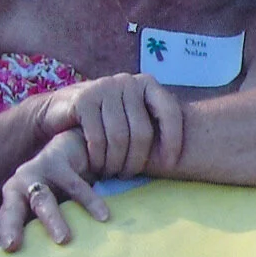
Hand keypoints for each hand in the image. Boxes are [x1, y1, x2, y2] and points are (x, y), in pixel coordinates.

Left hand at [0, 130, 109, 251]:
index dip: (2, 238)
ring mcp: (37, 171)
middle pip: (13, 209)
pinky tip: (103, 216)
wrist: (71, 146)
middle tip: (12, 246)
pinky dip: (90, 202)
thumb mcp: (43, 205)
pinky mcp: (58, 160)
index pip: (5, 223)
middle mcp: (19, 184)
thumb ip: (36, 226)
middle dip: (11, 227)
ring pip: (42, 198)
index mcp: (13, 199)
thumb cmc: (57, 185)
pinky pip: (76, 185)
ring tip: (64, 240)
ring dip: (51, 219)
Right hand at [30, 73, 183, 178]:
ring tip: (114, 173)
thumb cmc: (106, 118)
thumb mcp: (132, 113)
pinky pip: (97, 137)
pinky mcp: (83, 100)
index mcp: (147, 83)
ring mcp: (104, 88)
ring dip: (116, 162)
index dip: (174, 141)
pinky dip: (99, 157)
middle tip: (130, 175)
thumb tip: (195, 142)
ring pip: (119, 137)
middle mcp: (127, 82)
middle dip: (138, 159)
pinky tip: (98, 166)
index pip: (170, 113)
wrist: (60, 109)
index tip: (171, 165)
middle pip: (142, 131)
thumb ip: (154, 120)